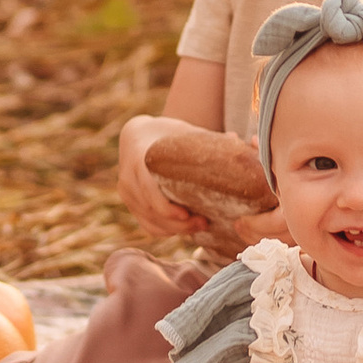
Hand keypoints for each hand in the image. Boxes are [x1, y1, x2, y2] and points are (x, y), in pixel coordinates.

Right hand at [117, 116, 228, 240]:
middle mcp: (129, 179)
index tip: (188, 214)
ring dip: (175, 230)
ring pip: (150, 222)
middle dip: (178, 224)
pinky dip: (166, 231)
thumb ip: (205, 138)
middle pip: (152, 212)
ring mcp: (127, 194)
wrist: (138, 135)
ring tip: (199, 226)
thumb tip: (235, 139)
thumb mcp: (183, 131)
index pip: (149, 191)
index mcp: (140, 159)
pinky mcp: (130, 204)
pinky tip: (183, 229)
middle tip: (204, 223)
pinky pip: (148, 225)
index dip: (167, 208)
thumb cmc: (165, 133)